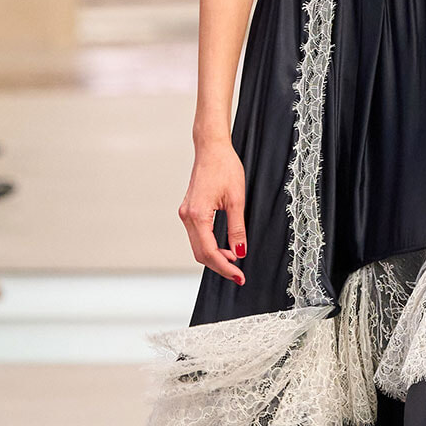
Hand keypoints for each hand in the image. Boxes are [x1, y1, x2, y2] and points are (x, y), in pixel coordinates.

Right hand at [179, 138, 246, 284]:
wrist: (212, 149)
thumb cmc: (224, 167)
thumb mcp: (237, 199)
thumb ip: (237, 228)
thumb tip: (240, 251)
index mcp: (197, 215)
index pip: (209, 252)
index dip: (225, 267)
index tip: (239, 276)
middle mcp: (187, 216)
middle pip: (200, 253)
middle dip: (219, 266)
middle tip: (238, 274)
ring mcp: (186, 214)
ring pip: (198, 246)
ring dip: (214, 257)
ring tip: (234, 261)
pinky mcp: (189, 211)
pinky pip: (197, 236)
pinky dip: (209, 245)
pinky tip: (224, 247)